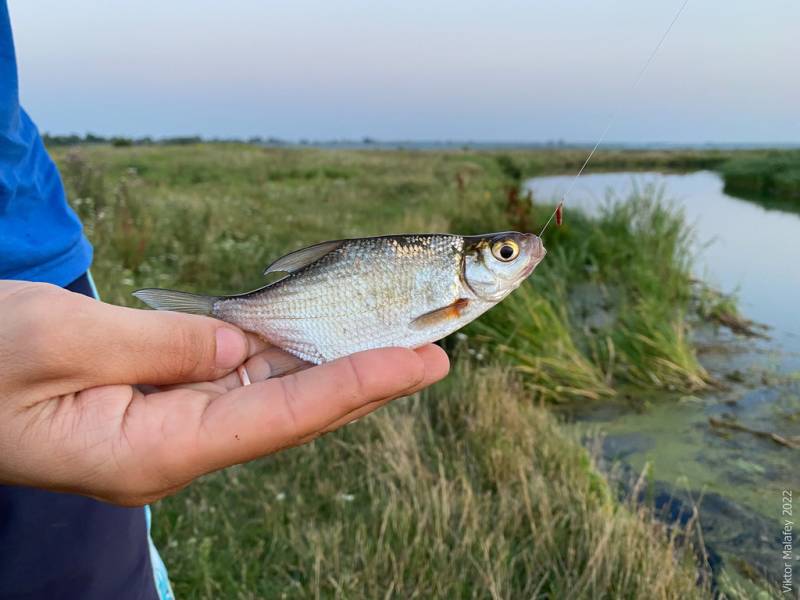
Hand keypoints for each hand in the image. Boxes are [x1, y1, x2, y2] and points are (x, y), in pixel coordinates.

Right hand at [0, 281, 448, 505]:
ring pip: (274, 398)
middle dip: (366, 382)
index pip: (280, 417)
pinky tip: (326, 342)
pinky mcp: (165, 404)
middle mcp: (176, 448)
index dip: (355, 385)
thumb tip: (241, 346)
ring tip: (401, 347)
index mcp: (151, 450)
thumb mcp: (65, 340)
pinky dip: (289, 361)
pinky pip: (240, 383)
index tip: (420, 364)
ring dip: (337, 370)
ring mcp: (173, 428)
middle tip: (435, 355)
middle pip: (293, 414)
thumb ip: (165, 343)